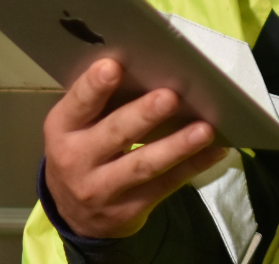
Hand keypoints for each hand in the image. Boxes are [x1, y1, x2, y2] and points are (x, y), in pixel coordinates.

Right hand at [43, 58, 229, 238]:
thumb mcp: (76, 127)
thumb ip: (100, 102)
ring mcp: (102, 189)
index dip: (94, 87)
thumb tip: (148, 64)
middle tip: (171, 96)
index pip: (78, 105)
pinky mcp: (129, 209)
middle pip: (115, 134)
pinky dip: (193, 166)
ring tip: (204, 129)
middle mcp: (77, 160)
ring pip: (144, 165)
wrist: (73, 214)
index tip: (113, 66)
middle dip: (144, 115)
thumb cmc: (82, 150)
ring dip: (177, 145)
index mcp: (63, 129)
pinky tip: (215, 150)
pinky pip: (166, 185)